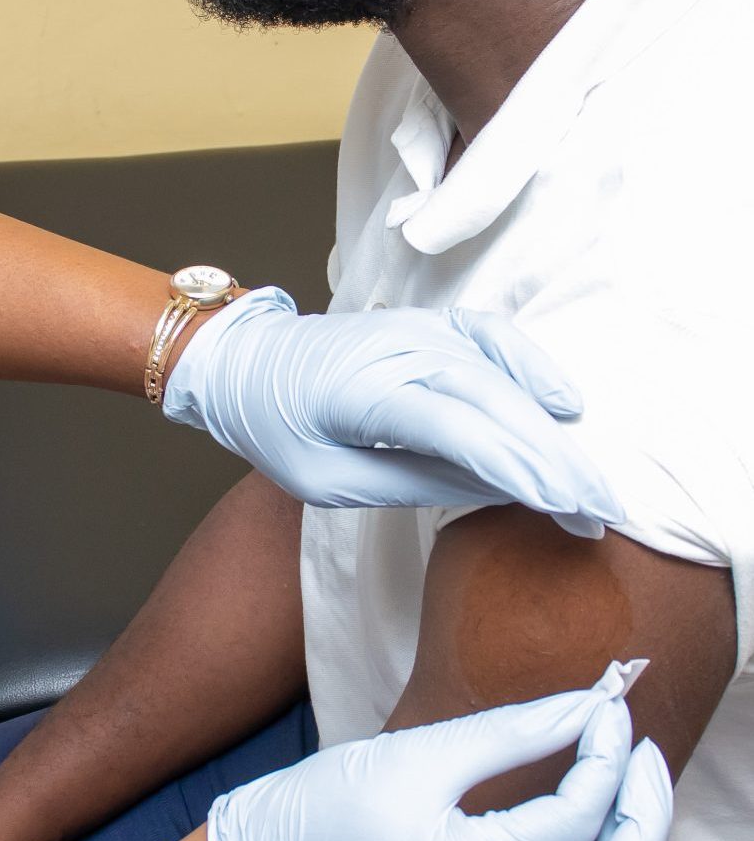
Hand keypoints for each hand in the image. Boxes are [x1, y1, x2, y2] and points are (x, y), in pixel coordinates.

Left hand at [163, 289, 622, 537]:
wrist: (240, 361)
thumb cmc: (274, 428)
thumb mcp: (324, 480)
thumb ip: (409, 481)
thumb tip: (492, 488)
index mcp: (365, 393)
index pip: (460, 430)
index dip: (518, 469)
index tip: (566, 510)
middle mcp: (399, 351)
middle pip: (494, 404)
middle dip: (553, 462)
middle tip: (600, 515)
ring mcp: (416, 329)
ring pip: (500, 377)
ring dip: (551, 431)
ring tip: (589, 485)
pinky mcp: (426, 324)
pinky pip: (491, 337)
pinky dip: (532, 366)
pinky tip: (564, 403)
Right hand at [206, 661, 673, 840]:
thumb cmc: (337, 799)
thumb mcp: (424, 753)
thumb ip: (513, 732)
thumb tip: (588, 706)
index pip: (575, 817)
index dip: (603, 752)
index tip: (607, 703)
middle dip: (643, 817)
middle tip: (638, 751)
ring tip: (621, 786)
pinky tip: (586, 824)